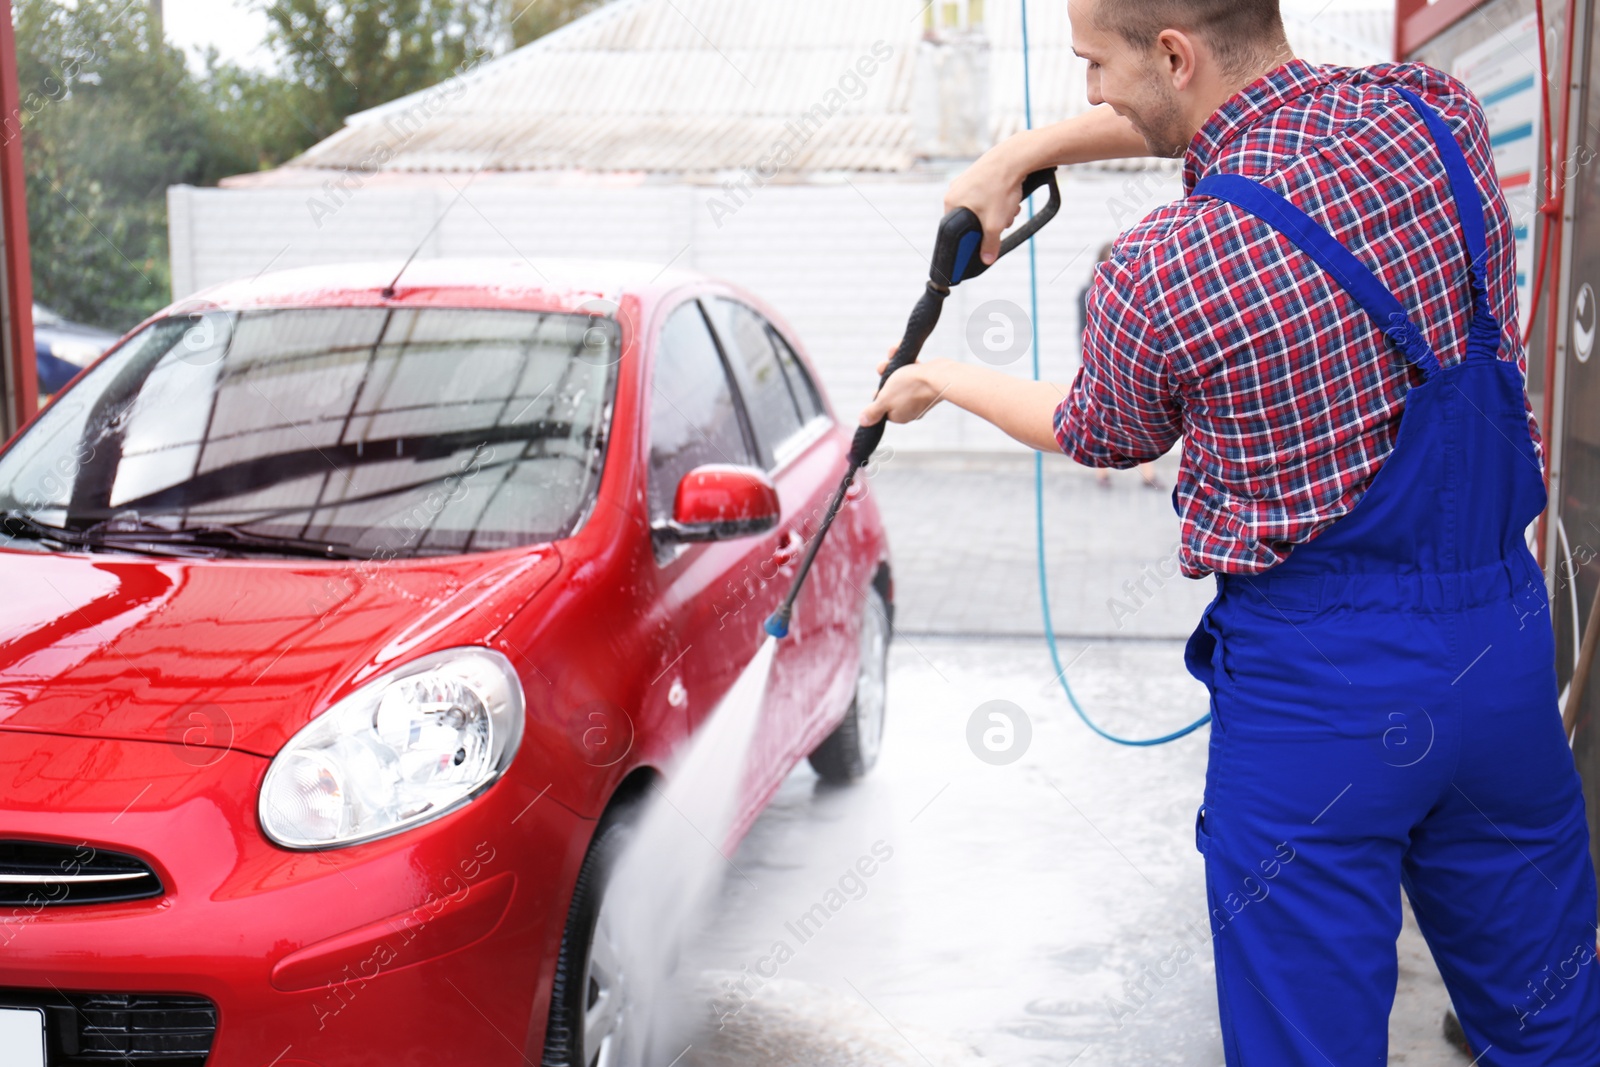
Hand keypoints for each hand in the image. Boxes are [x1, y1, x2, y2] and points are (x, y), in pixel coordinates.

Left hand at [858, 353, 951, 426]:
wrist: (940, 376)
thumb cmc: (911, 387)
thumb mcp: (885, 399)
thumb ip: (873, 411)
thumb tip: (863, 422)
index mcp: (899, 415)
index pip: (883, 407)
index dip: (879, 395)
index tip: (879, 387)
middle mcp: (910, 407)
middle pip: (891, 391)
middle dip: (885, 375)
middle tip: (883, 367)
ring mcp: (920, 395)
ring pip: (901, 378)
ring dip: (893, 364)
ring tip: (892, 353)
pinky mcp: (928, 382)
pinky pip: (913, 371)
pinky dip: (906, 360)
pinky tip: (900, 349)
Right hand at [944, 143, 1026, 265]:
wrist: (1014, 156)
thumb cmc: (999, 187)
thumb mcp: (994, 223)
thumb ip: (990, 244)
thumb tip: (986, 259)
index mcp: (951, 202)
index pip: (956, 230)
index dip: (971, 238)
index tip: (981, 244)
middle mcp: (956, 189)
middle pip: (972, 219)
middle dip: (990, 224)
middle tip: (1002, 223)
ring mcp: (968, 180)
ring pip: (983, 206)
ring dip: (998, 212)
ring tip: (1010, 208)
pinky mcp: (981, 173)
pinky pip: (988, 194)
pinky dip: (1000, 199)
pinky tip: (1011, 197)